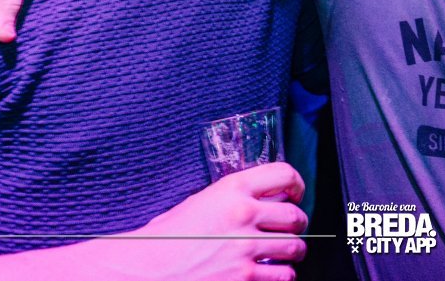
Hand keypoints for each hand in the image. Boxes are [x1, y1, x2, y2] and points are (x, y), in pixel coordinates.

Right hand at [123, 163, 306, 279]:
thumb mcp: (200, 202)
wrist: (146, 269)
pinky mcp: (244, 279)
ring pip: (295, 249)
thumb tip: (264, 203)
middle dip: (297, 225)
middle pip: (296, 216)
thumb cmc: (167, 238)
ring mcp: (245, 249)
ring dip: (292, 254)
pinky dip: (281, 276)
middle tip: (290, 231)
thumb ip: (233, 199)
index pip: (284, 174)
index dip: (297, 185)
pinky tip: (271, 274)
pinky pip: (283, 277)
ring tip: (282, 256)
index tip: (296, 195)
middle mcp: (243, 215)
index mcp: (232, 190)